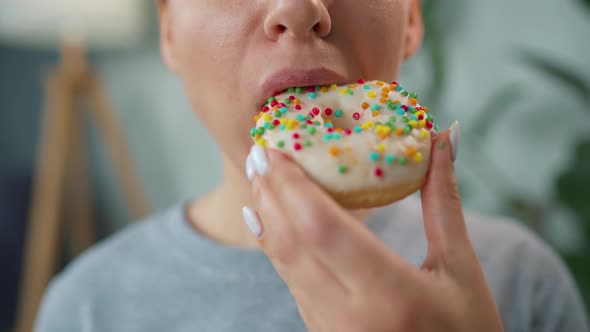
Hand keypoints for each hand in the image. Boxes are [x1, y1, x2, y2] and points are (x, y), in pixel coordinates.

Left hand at [243, 123, 503, 331]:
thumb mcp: (462, 270)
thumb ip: (444, 203)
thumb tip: (443, 139)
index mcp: (390, 294)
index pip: (322, 227)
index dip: (292, 185)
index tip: (275, 150)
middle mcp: (350, 316)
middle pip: (293, 242)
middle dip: (270, 194)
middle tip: (259, 154)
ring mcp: (330, 330)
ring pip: (285, 264)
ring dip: (268, 218)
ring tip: (261, 179)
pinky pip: (291, 283)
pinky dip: (278, 246)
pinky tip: (271, 221)